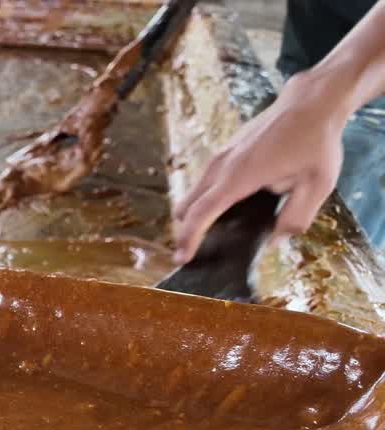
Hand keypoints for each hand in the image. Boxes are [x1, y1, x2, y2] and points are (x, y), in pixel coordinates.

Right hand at [172, 71, 350, 262]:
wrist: (311, 102)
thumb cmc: (316, 141)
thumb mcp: (318, 185)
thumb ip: (295, 217)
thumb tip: (275, 240)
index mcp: (239, 177)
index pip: (201, 213)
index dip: (188, 238)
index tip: (182, 256)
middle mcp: (222, 165)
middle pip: (187, 204)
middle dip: (186, 228)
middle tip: (193, 249)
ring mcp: (222, 154)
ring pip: (195, 191)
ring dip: (196, 211)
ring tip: (211, 229)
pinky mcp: (227, 148)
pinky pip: (207, 178)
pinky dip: (206, 195)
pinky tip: (228, 203)